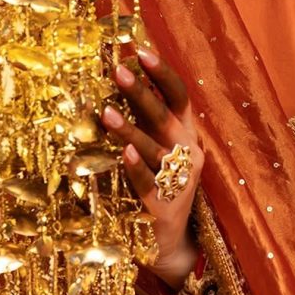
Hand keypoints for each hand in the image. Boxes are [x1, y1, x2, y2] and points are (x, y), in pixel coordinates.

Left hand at [101, 47, 203, 288]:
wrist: (170, 242)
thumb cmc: (158, 180)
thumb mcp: (158, 142)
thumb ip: (145, 114)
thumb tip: (119, 71)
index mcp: (187, 132)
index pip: (179, 95)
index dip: (161, 72)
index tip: (139, 51)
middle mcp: (188, 152)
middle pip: (165, 116)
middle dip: (141, 92)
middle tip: (117, 71)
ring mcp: (180, 180)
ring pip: (155, 148)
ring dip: (130, 128)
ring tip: (106, 112)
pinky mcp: (165, 207)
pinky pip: (149, 184)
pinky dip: (137, 168)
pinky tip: (123, 154)